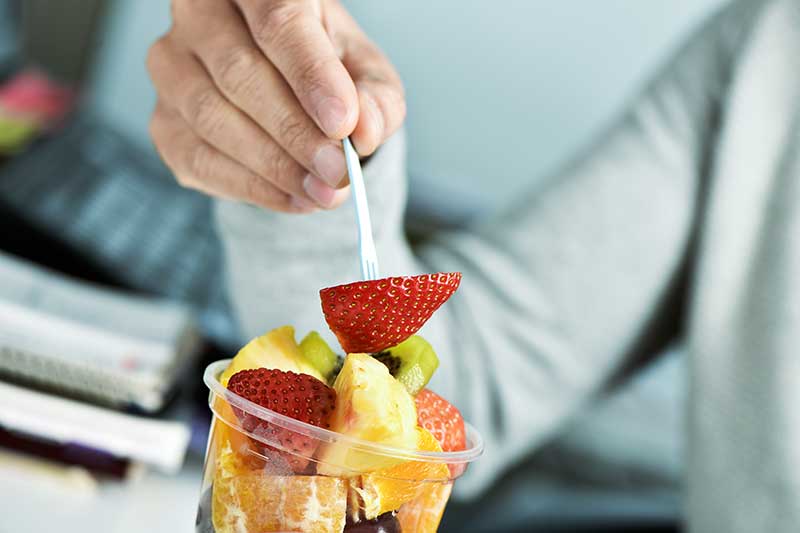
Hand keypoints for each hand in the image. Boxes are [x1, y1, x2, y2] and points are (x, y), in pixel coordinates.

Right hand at [147, 0, 404, 212]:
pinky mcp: (163, 121)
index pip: (277, 20)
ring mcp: (171, 67)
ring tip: (324, 192)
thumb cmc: (326, 70)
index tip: (343, 124)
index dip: (310, 75)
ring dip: (275, 165)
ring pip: (212, 117)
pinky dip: (252, 187)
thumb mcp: (365, 73)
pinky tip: (295, 198)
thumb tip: (366, 130)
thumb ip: (374, 97)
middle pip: (239, 73)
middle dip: (295, 132)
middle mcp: (198, 14)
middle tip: (339, 170)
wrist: (285, 90)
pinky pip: (198, 159)